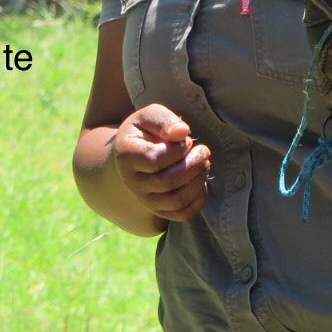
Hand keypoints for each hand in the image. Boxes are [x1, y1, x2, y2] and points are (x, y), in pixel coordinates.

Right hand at [110, 103, 211, 221]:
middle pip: (168, 182)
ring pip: (176, 201)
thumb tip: (182, 132)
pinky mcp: (160, 210)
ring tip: (204, 164)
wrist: (135, 154)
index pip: (156, 159)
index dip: (178, 149)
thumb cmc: (145, 131)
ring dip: (198, 181)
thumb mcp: (149, 116)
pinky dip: (199, 200)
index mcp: (126, 156)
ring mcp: (145, 199)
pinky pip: (182, 214)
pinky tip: (201, 181)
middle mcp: (132, 182)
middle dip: (193, 164)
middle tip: (203, 150)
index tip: (186, 140)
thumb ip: (163, 120)